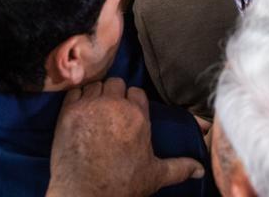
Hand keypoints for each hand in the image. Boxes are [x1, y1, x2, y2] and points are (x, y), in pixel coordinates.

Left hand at [47, 79, 203, 196]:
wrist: (85, 194)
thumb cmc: (121, 185)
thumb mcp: (155, 175)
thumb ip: (180, 167)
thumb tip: (199, 169)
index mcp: (138, 115)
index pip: (136, 91)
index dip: (132, 101)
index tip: (128, 112)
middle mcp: (115, 105)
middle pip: (116, 83)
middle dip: (114, 94)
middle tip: (111, 112)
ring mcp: (90, 106)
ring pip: (95, 85)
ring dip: (96, 95)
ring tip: (95, 112)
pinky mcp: (68, 111)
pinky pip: (74, 92)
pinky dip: (77, 99)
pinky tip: (80, 113)